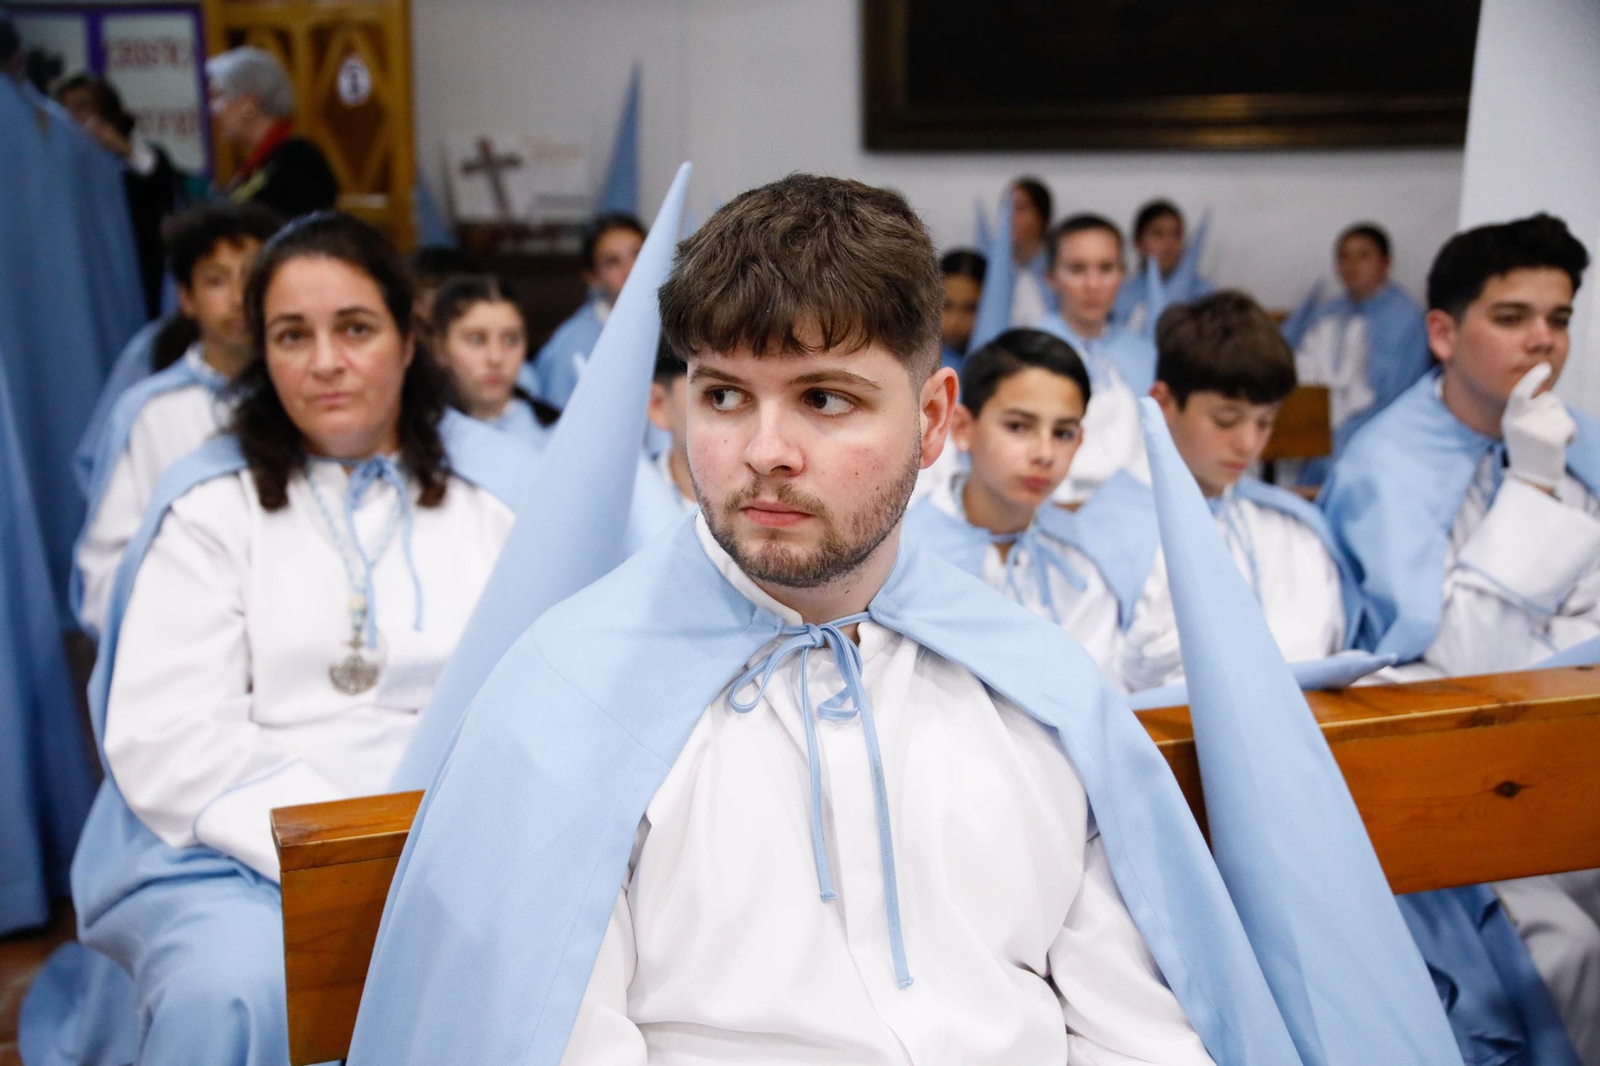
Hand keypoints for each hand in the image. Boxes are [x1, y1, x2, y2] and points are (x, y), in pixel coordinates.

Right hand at [1503, 363, 1575, 490]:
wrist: (1532, 480)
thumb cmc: (1528, 452)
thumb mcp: (1519, 429)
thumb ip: (1527, 411)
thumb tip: (1546, 394)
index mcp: (1510, 418)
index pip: (1520, 393)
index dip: (1533, 378)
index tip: (1545, 367)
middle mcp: (1521, 421)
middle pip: (1548, 399)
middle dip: (1552, 409)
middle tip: (1543, 432)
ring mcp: (1537, 429)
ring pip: (1560, 411)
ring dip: (1561, 422)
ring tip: (1549, 441)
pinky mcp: (1554, 436)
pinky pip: (1570, 424)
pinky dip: (1571, 435)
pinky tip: (1560, 447)